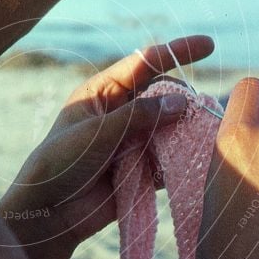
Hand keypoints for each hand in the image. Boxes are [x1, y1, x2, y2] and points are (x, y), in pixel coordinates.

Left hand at [0, 35, 213, 258]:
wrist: (50, 213)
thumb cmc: (62, 163)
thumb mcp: (99, 132)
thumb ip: (139, 116)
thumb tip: (182, 102)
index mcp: (103, 92)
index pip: (144, 63)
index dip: (177, 51)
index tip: (209, 45)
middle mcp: (120, 112)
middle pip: (163, 95)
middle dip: (184, 100)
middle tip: (199, 111)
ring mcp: (132, 141)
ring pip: (169, 127)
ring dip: (186, 130)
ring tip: (205, 133)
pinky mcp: (140, 169)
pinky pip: (169, 158)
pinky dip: (183, 158)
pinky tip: (198, 160)